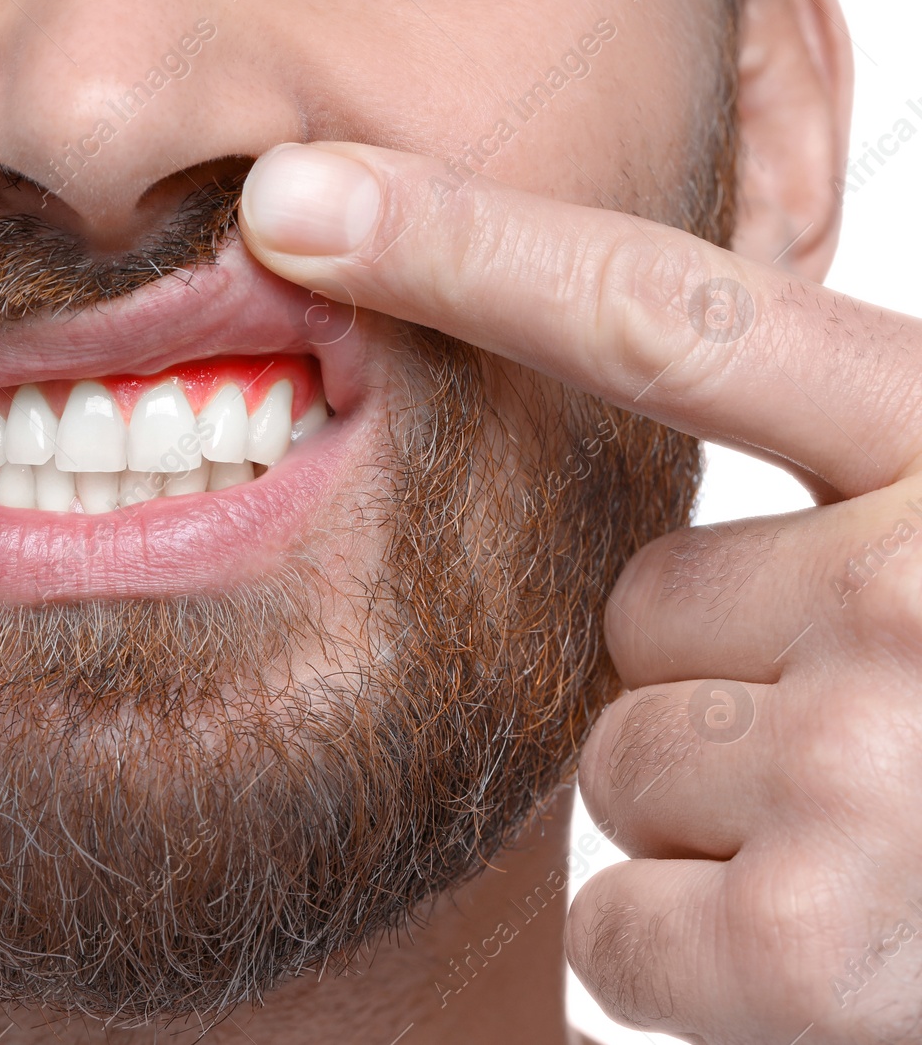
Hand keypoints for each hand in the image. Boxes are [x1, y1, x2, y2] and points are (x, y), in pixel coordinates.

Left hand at [239, 141, 921, 1043]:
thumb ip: (841, 507)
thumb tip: (651, 566)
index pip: (662, 316)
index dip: (463, 246)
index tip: (301, 200)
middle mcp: (916, 580)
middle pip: (633, 611)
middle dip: (723, 683)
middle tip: (882, 742)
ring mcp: (865, 759)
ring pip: (617, 765)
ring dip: (723, 820)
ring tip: (883, 850)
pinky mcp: (808, 939)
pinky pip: (615, 920)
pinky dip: (694, 961)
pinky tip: (836, 956)